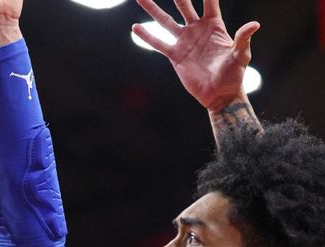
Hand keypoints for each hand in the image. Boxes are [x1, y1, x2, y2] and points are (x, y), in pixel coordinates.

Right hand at [132, 0, 258, 109]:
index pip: (210, 1)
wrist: (218, 94)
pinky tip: (135, 27)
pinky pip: (158, 43)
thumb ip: (242, 39)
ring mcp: (184, 41)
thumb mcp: (240, 55)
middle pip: (183, 5)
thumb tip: (254, 24)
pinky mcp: (174, 55)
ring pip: (166, 21)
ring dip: (154, 9)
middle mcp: (197, 30)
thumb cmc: (233, 74)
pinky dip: (147, 36)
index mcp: (214, 25)